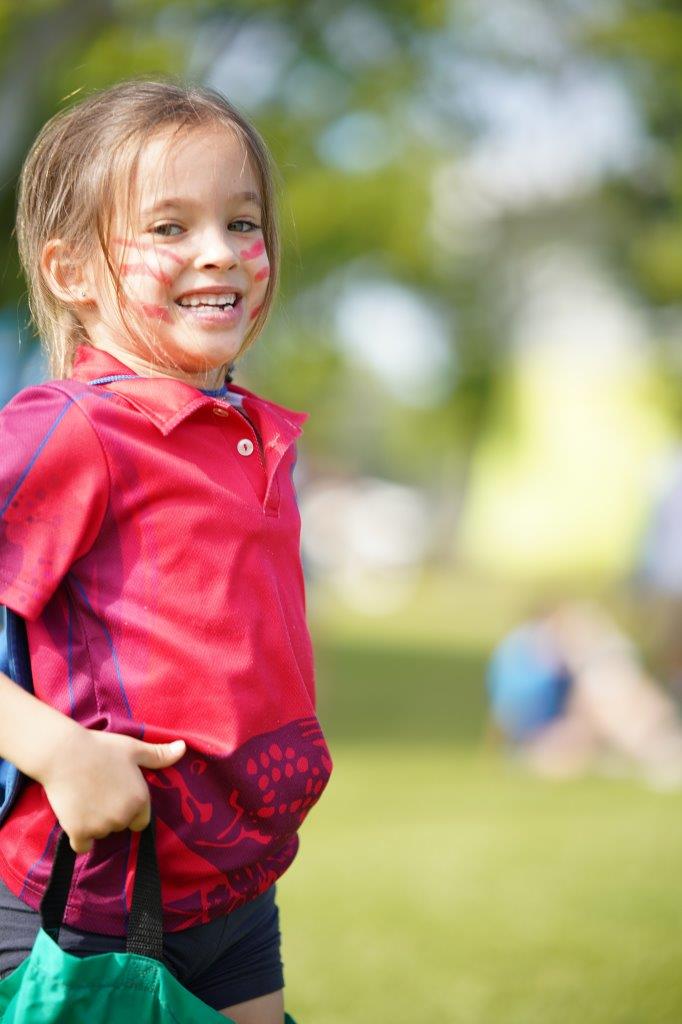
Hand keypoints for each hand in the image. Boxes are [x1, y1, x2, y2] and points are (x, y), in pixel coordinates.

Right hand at [38, 728, 185, 853]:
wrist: (64, 753)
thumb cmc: (101, 748)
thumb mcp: (134, 749)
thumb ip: (159, 755)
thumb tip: (183, 748)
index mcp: (140, 800)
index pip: (141, 821)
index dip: (130, 809)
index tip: (116, 795)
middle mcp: (123, 816)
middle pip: (119, 826)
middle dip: (111, 814)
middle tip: (98, 791)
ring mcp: (101, 826)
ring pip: (101, 834)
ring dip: (94, 823)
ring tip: (84, 796)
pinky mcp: (79, 832)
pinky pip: (82, 846)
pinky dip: (79, 836)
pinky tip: (75, 816)